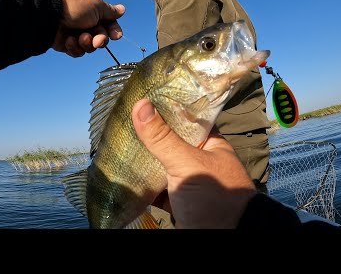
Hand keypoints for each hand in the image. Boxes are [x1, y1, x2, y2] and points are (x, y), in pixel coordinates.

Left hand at [54, 0, 125, 56]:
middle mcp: (86, 23)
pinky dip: (75, 48)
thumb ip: (110, 11)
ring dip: (87, 44)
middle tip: (96, 40)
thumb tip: (123, 9)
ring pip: (90, 48)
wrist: (49, 14)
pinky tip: (69, 40)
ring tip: (79, 37)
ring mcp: (76, 34)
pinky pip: (78, 52)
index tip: (116, 36)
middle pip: (102, 38)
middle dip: (100, 40)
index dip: (114, 31)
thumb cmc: (74, 6)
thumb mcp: (96, 5)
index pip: (110, 24)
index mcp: (94, 11)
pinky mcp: (67, 44)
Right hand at [131, 98, 256, 228]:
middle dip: (149, 138)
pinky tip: (124, 174)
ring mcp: (188, 183)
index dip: (165, 111)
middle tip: (122, 123)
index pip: (186, 120)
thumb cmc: (213, 196)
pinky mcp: (177, 202)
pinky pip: (156, 189)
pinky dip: (142, 185)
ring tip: (118, 146)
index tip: (140, 101)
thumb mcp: (187, 163)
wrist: (223, 239)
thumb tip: (139, 104)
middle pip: (170, 144)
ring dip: (143, 162)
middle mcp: (200, 161)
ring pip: (161, 167)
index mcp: (210, 145)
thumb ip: (162, 138)